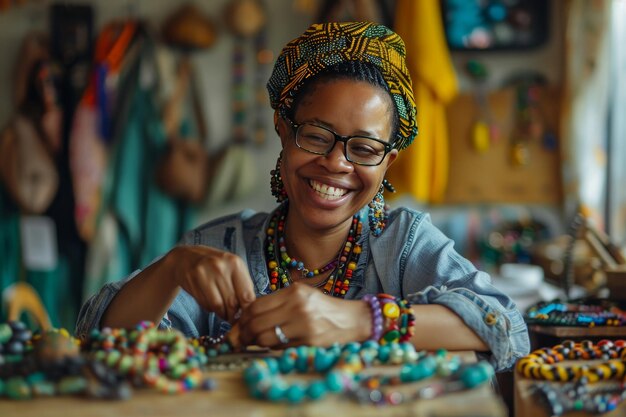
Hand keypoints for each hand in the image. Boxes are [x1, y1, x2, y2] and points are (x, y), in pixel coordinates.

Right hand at [164, 245, 255, 321]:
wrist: (186, 257)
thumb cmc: (215, 266)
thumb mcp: (232, 269)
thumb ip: (242, 286)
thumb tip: (250, 309)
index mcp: (236, 263)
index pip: (247, 295)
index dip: (247, 310)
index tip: (245, 315)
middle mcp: (221, 266)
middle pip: (232, 303)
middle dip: (233, 315)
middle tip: (233, 318)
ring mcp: (205, 272)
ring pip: (218, 306)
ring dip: (222, 314)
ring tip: (223, 313)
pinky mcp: (193, 280)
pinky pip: (205, 304)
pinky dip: (210, 309)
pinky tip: (211, 303)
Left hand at [235, 282, 369, 347]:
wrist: (351, 320)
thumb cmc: (323, 308)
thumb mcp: (300, 295)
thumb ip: (275, 303)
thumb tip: (245, 318)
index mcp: (293, 292)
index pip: (255, 306)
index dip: (242, 318)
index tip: (238, 324)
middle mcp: (297, 306)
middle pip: (256, 323)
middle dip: (243, 333)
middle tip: (240, 338)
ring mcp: (303, 325)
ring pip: (265, 338)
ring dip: (255, 343)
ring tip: (255, 342)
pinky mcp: (308, 342)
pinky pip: (279, 347)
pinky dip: (271, 347)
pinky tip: (274, 344)